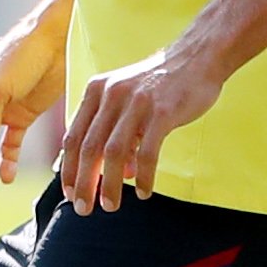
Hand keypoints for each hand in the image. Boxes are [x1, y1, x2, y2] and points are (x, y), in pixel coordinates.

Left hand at [53, 42, 224, 213]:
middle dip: (84, 183)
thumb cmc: (161, 84)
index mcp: (96, 91)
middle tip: (84, 209)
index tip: (70, 193)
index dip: (69, 169)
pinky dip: (142, 176)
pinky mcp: (162, 112)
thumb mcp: (127, 99)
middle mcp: (111, 95)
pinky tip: (143, 192)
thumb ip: (116, 131)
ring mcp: (136, 103)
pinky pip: (147, 152)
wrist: (197, 56)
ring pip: (113, 153)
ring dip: (109, 184)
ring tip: (111, 205)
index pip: (73, 137)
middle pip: (88, 148)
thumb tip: (116, 172)